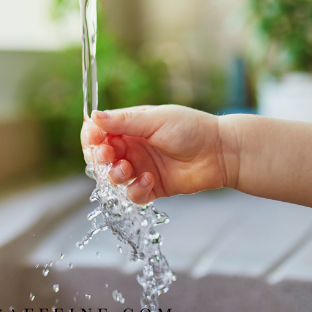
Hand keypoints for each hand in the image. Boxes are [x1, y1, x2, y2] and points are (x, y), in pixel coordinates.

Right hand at [80, 105, 232, 204]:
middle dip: (99, 157)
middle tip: (107, 155)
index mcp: (129, 127)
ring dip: (115, 174)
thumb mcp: (155, 120)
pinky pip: (133, 195)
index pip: (98, 132)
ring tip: (129, 169)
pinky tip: (150, 180)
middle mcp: (131, 148)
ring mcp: (141, 168)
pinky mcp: (152, 187)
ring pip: (113, 177)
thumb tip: (93, 116)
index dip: (91, 136)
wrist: (220, 152)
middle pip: (101, 156)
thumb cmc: (190, 128)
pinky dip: (136, 190)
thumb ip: (123, 121)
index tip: (93, 137)